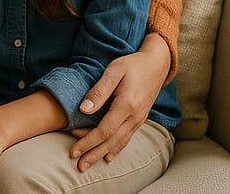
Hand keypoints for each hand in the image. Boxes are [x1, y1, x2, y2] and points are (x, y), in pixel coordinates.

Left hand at [69, 33, 169, 170]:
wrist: (156, 64)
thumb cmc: (132, 65)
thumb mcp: (113, 71)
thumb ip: (99, 91)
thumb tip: (83, 110)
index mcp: (127, 105)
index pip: (104, 130)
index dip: (88, 142)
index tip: (73, 151)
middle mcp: (135, 117)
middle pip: (111, 141)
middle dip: (93, 154)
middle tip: (78, 166)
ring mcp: (139, 119)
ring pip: (119, 142)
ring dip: (102, 154)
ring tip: (88, 164)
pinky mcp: (140, 119)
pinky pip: (127, 138)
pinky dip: (116, 149)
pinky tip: (108, 156)